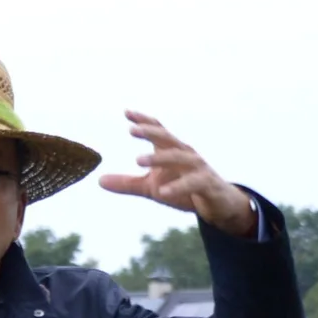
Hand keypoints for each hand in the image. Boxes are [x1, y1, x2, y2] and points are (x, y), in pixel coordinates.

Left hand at [98, 111, 253, 233]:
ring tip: (138, 160)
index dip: (143, 120)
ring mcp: (197, 167)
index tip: (126, 112)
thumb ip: (127, 183)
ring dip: (158, 158)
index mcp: (171, 150)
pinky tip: (162, 193)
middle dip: (150, 131)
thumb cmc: (184, 190)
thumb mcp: (152, 188)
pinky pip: (191, 183)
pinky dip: (176, 187)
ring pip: (178, 157)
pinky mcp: (206, 184)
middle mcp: (185, 153)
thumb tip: (99, 181)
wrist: (217, 205)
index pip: (158, 130)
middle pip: (167, 137)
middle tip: (131, 129)